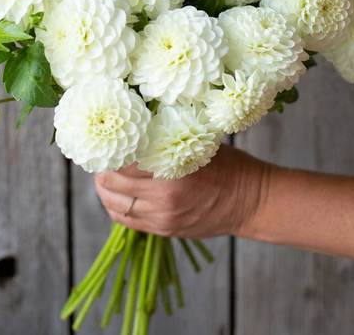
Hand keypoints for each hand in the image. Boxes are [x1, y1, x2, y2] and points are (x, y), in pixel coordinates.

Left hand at [94, 144, 269, 238]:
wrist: (251, 200)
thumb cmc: (226, 164)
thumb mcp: (196, 140)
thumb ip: (165, 137)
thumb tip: (134, 122)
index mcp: (171, 168)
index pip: (122, 158)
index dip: (109, 147)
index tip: (106, 137)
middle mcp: (163, 196)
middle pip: (112, 181)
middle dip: (102, 167)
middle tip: (102, 155)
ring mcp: (162, 217)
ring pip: (114, 203)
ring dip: (104, 188)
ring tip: (104, 173)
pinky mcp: (164, 230)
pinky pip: (125, 220)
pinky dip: (114, 206)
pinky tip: (114, 194)